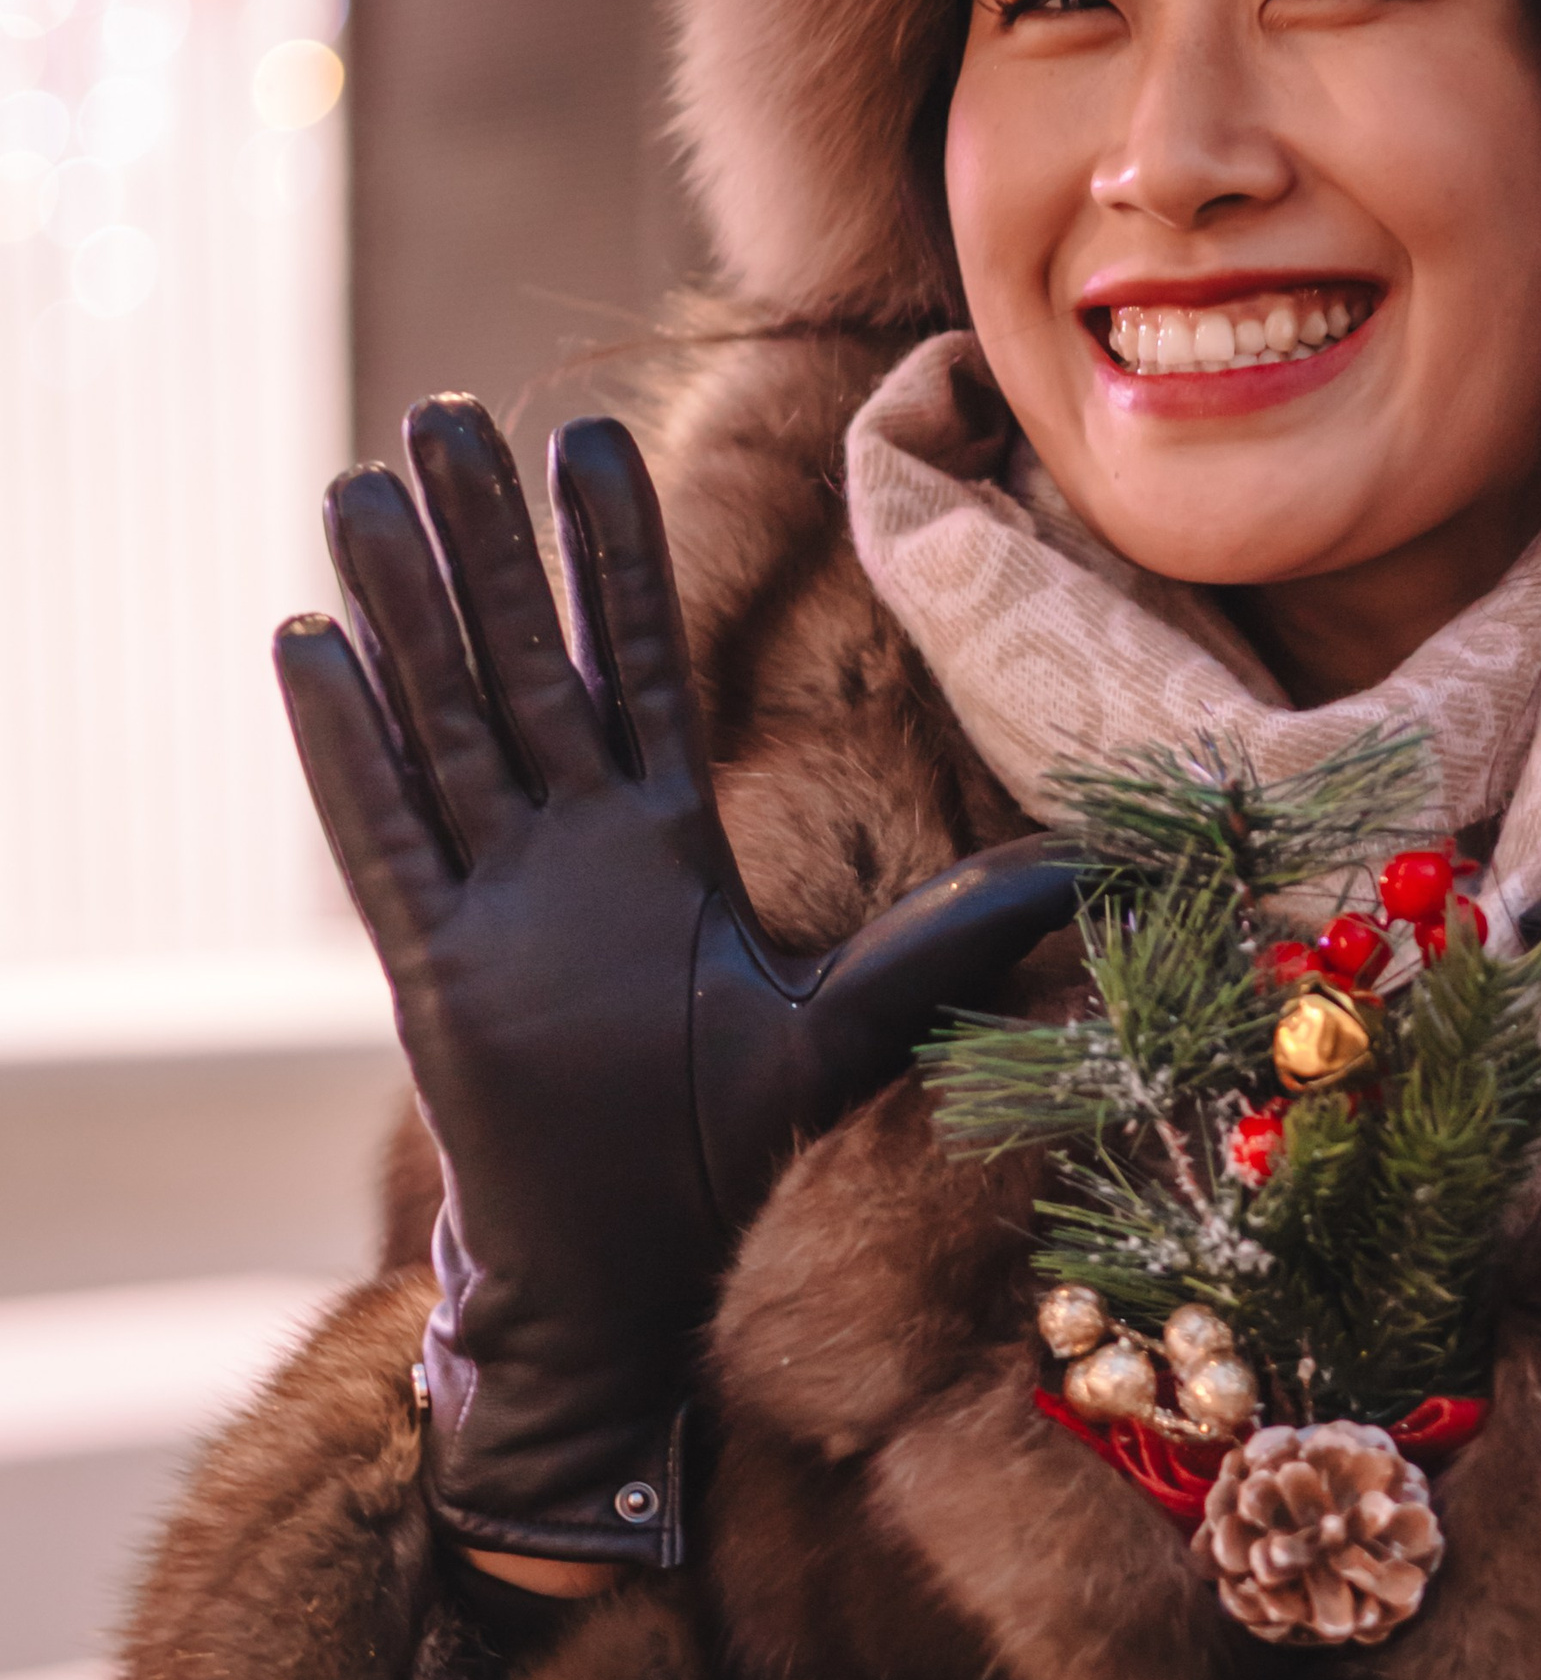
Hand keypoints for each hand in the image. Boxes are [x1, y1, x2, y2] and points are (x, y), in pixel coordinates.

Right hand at [276, 398, 1077, 1562]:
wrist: (631, 1264)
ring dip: (405, 602)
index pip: (641, 659)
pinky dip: (345, 743)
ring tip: (364, 480)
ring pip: (442, 715)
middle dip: (492, 540)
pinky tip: (309, 641)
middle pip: (525, 658)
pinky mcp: (431, 961)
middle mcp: (573, 843)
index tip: (597, 436)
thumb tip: (1092, 869)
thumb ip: (954, 931)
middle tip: (450, 415)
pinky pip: (382, 830)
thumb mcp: (851, 1015)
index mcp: (666, 840)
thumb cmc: (724, 1139)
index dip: (617, 554)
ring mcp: (495, 892)